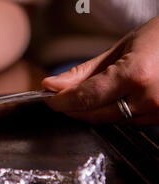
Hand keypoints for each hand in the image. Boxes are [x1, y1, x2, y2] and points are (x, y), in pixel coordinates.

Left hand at [42, 17, 158, 124]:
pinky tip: (111, 99)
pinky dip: (113, 112)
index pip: (85, 98)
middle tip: (60, 97)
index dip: (61, 101)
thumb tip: (52, 86)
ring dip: (92, 111)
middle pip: (94, 115)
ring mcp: (158, 112)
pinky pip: (127, 122)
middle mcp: (148, 98)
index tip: (49, 98)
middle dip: (72, 108)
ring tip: (87, 94)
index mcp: (136, 75)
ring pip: (109, 121)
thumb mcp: (120, 48)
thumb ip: (84, 72)